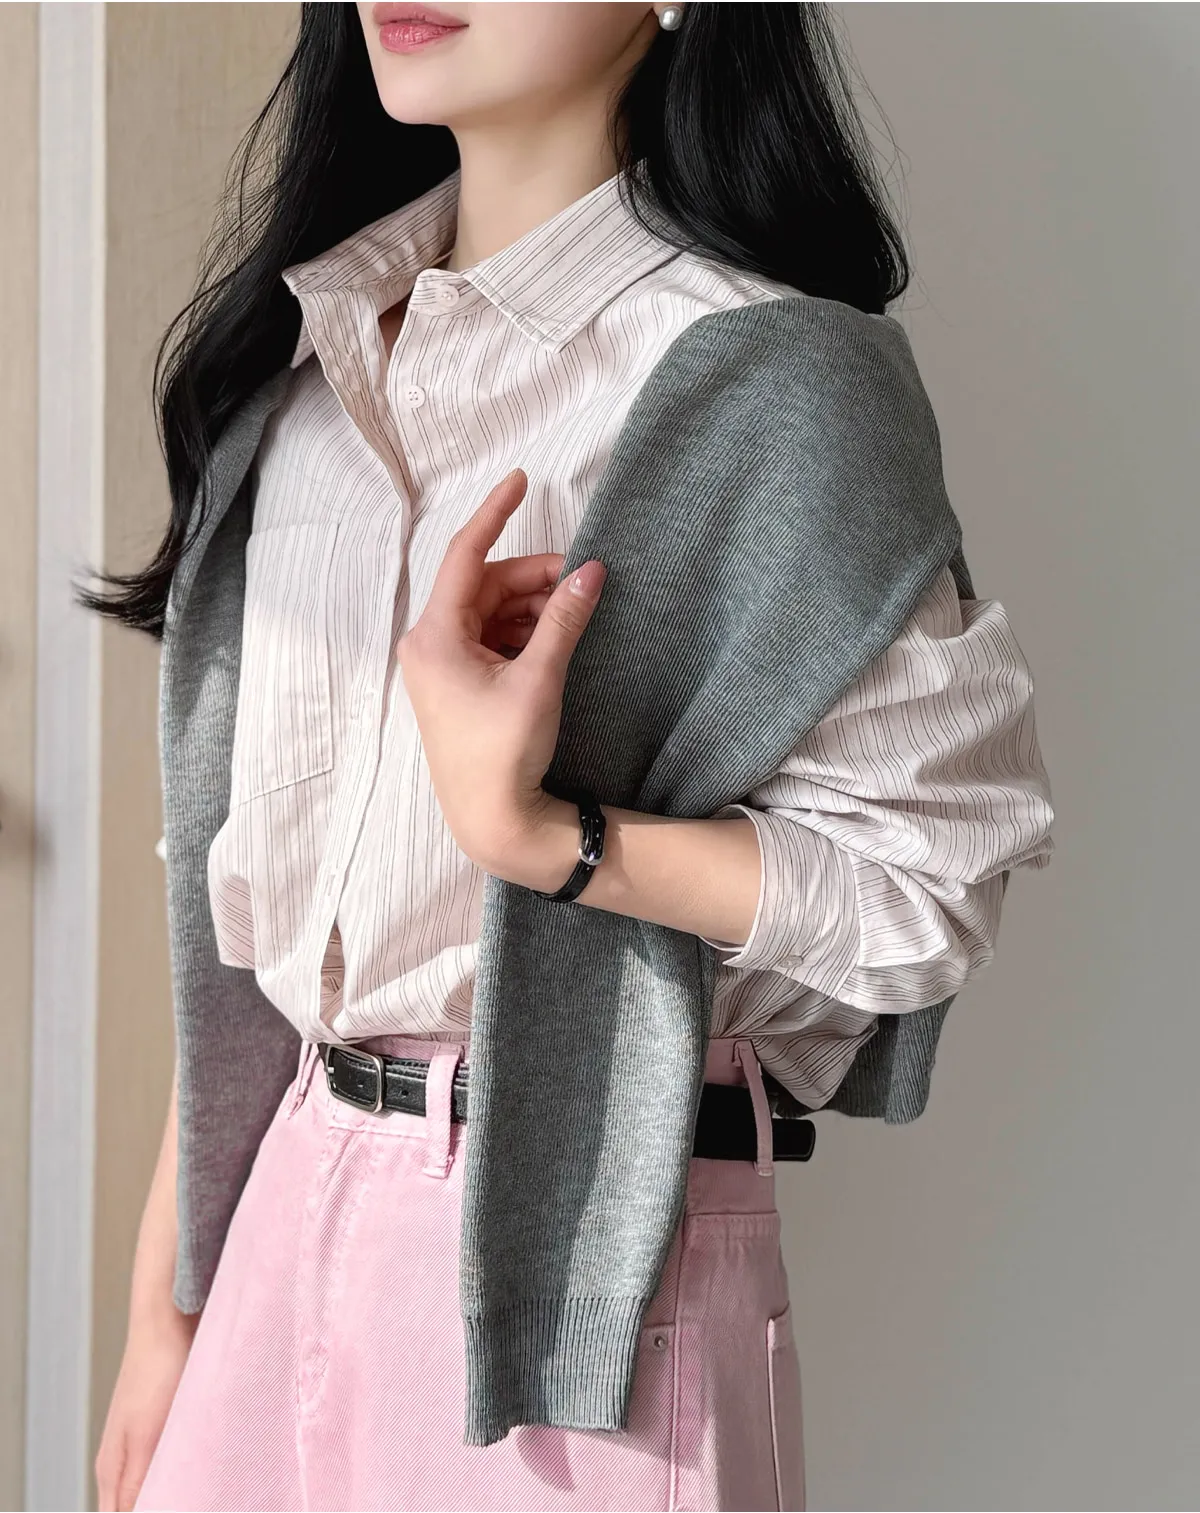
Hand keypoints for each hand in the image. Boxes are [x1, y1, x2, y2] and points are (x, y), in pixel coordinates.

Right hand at [94, 1305, 198, 1510]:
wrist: (167, 1321)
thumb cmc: (156, 1373)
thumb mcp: (146, 1436)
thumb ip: (134, 1485)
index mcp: (110, 1472)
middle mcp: (121, 1462)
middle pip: (133, 1507)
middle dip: (164, 1502)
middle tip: (197, 1495)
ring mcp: (141, 1443)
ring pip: (153, 1486)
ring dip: (174, 1491)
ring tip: (207, 1489)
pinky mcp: (162, 1425)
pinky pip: (169, 1463)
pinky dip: (183, 1470)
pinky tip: (205, 1467)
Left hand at [397, 467, 606, 890]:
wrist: (493, 820)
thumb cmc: (503, 754)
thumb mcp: (538, 678)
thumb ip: (563, 618)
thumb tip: (591, 571)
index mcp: (434, 636)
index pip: (465, 555)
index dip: (495, 513)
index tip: (521, 480)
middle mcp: (429, 645)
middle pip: (485, 586)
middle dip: (533, 578)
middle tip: (582, 579)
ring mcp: (442, 667)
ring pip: (492, 613)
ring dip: (533, 608)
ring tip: (574, 614)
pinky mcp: (459, 686)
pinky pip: (493, 640)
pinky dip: (524, 634)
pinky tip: (556, 640)